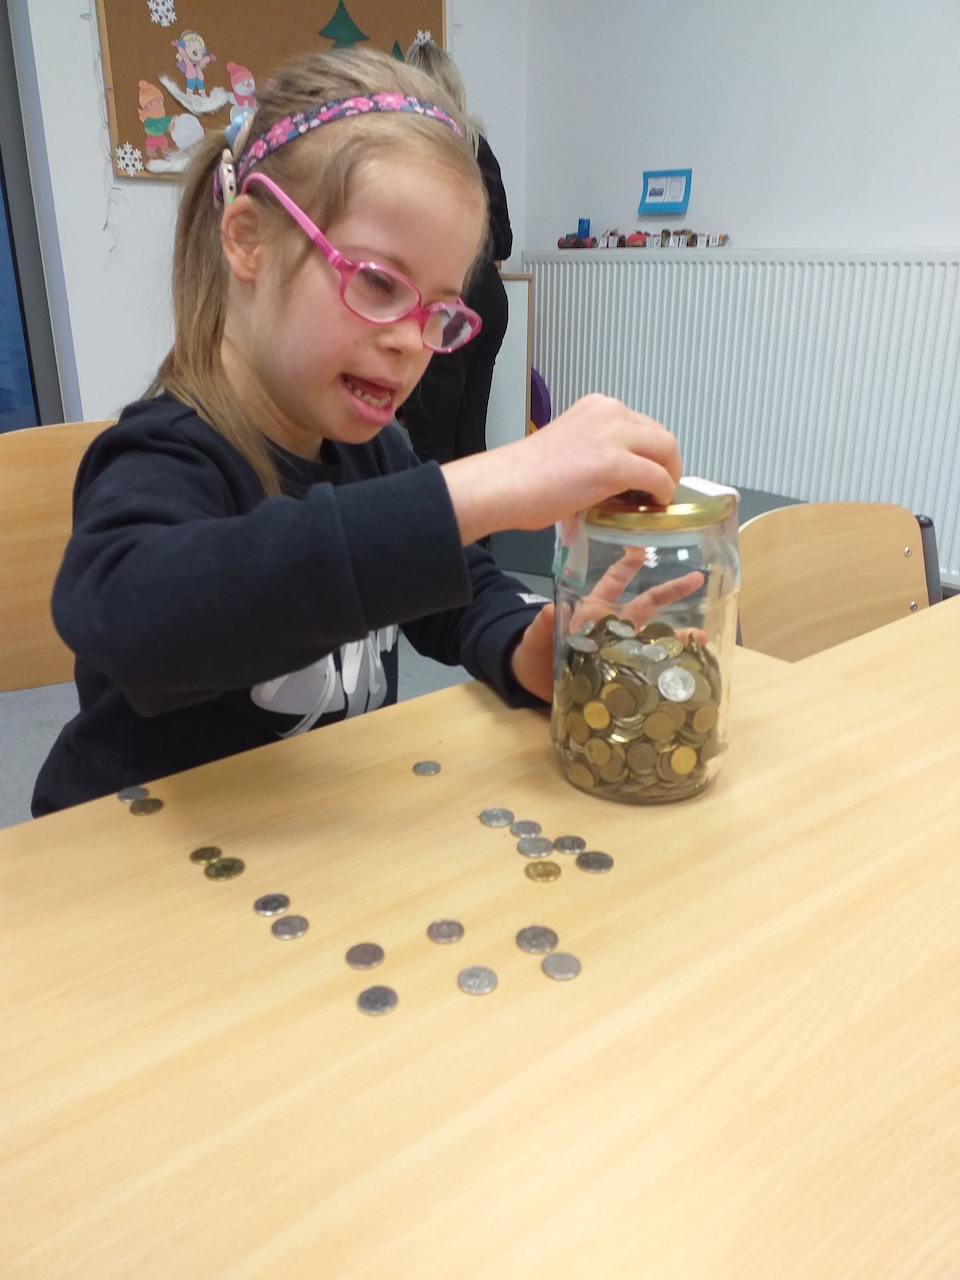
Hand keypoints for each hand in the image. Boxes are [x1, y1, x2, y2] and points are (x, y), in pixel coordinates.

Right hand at [442, 395, 681, 545]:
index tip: (646, 475)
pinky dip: (662, 493)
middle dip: (667, 464)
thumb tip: (618, 480)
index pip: (642, 426)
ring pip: (666, 451)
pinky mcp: (616, 464)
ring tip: (657, 498)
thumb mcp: (570, 446)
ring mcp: (614, 436)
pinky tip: (654, 505)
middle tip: (659, 489)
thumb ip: (597, 452)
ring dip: (668, 476)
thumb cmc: (525, 476)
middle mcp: (610, 412)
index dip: (651, 453)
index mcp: (597, 406)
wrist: (506, 486)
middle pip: (661, 436)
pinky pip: (657, 478)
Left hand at [510, 567, 705, 702]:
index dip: (628, 565)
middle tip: (698, 577)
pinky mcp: (625, 674)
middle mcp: (613, 627)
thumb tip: (547, 609)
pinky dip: (670, 667)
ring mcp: (622, 650)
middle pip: (646, 604)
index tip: (646, 547)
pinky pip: (651, 667)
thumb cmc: (534, 655)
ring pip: (655, 638)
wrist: (536, 687)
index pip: (613, 582)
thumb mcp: (535, 639)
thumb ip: (542, 626)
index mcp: (593, 611)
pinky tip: (690, 668)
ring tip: (701, 638)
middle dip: (671, 591)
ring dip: (678, 636)